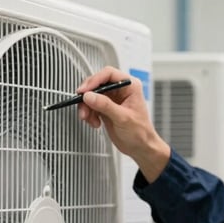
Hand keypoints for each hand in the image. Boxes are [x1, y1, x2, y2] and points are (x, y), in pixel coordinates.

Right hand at [76, 66, 170, 182]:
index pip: (108, 74)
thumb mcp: (122, 118)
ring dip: (86, 107)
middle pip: (97, 84)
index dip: (94, 81)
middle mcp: (120, 90)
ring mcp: (112, 99)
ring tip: (88, 119)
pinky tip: (95, 123)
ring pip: (92, 96)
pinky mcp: (105, 108)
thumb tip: (89, 96)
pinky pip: (91, 106)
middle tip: (82, 106)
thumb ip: (105, 105)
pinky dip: (89, 114)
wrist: (140, 148)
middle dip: (88, 96)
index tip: (84, 91)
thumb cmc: (140, 132)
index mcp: (130, 86)